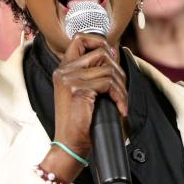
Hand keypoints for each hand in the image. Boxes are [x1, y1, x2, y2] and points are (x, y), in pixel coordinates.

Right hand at [44, 34, 127, 181]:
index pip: (79, 38)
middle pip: (100, 52)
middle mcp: (63, 70)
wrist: (70, 144)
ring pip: (108, 69)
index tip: (111, 56)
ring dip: (121, 87)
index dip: (98, 41)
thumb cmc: (80, 121)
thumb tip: (113, 52)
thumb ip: (92, 72)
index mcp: (63, 69)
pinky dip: (120, 96)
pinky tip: (120, 108)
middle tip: (120, 89)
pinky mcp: (78, 89)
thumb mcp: (84, 91)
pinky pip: (108, 83)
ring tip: (121, 102)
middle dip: (117, 70)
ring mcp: (69, 79)